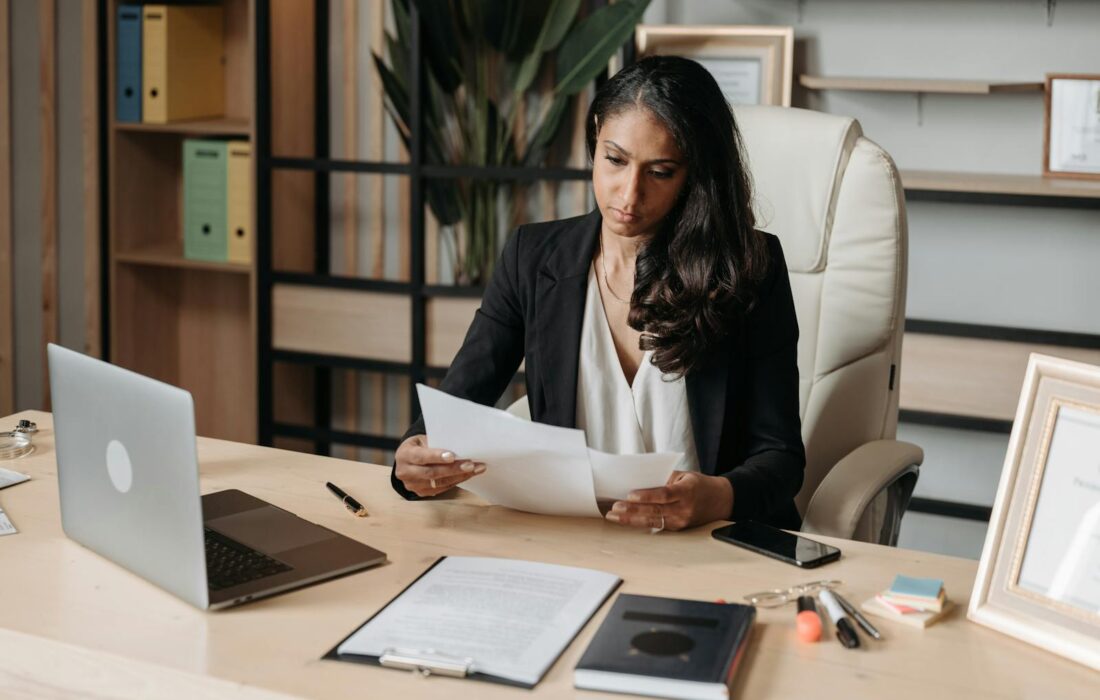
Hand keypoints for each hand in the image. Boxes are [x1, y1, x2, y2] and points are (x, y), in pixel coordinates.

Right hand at [394, 435, 485, 496]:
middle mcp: (405, 472)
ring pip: (439, 482)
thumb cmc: (420, 445)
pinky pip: (442, 488)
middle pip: (432, 473)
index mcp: (404, 455)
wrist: (409, 459)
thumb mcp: (423, 440)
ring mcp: (413, 485)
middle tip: (471, 464)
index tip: (452, 456)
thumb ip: (436, 444)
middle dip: (453, 469)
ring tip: (476, 469)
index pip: (421, 457)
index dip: (436, 456)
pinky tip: (469, 474)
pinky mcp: (422, 492)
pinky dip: (457, 481)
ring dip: (460, 476)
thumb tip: (460, 446)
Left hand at [605, 471, 733, 530]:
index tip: (630, 495)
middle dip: (632, 510)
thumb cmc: (699, 485)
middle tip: (615, 508)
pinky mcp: (677, 528)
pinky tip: (627, 520)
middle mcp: (684, 509)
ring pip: (653, 521)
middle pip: (655, 511)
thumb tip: (639, 481)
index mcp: (687, 491)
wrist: (720, 501)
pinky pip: (656, 526)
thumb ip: (663, 479)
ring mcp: (681, 521)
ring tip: (615, 516)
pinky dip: (640, 522)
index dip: (647, 496)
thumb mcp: (684, 475)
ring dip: (631, 519)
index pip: (664, 495)